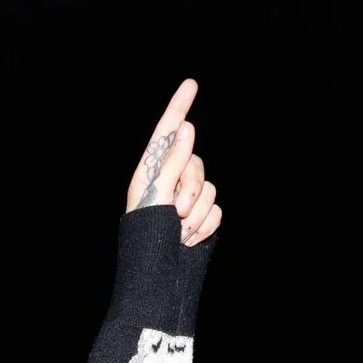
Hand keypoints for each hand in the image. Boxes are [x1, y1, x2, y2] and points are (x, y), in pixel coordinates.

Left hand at [123, 79, 222, 246]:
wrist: (157, 278)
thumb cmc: (146, 237)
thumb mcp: (156, 195)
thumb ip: (173, 161)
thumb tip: (188, 127)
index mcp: (150, 173)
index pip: (167, 133)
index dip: (178, 107)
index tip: (190, 84)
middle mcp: (170, 182)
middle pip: (196, 163)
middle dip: (191, 188)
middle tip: (176, 213)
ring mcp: (188, 201)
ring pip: (209, 189)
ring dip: (196, 214)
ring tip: (177, 233)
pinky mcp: (203, 218)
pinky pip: (216, 210)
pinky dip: (205, 227)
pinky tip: (188, 241)